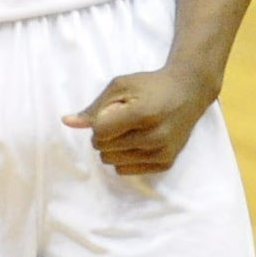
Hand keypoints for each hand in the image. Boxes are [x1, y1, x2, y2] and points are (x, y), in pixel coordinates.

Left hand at [62, 67, 209, 174]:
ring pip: (112, 161)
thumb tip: (67, 122)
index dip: (98, 122)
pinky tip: (137, 141)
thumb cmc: (150, 86)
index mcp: (142, 114)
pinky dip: (124, 157)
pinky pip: (126, 171)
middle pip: (104, 149)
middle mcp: (154, 137)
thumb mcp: (121, 86)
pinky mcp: (166, 163)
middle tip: (121, 120)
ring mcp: (161, 152)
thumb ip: (94, 107)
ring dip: (113, 147)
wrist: (187, 93)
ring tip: (129, 130)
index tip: (110, 111)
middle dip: (105, 135)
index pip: (100, 132)